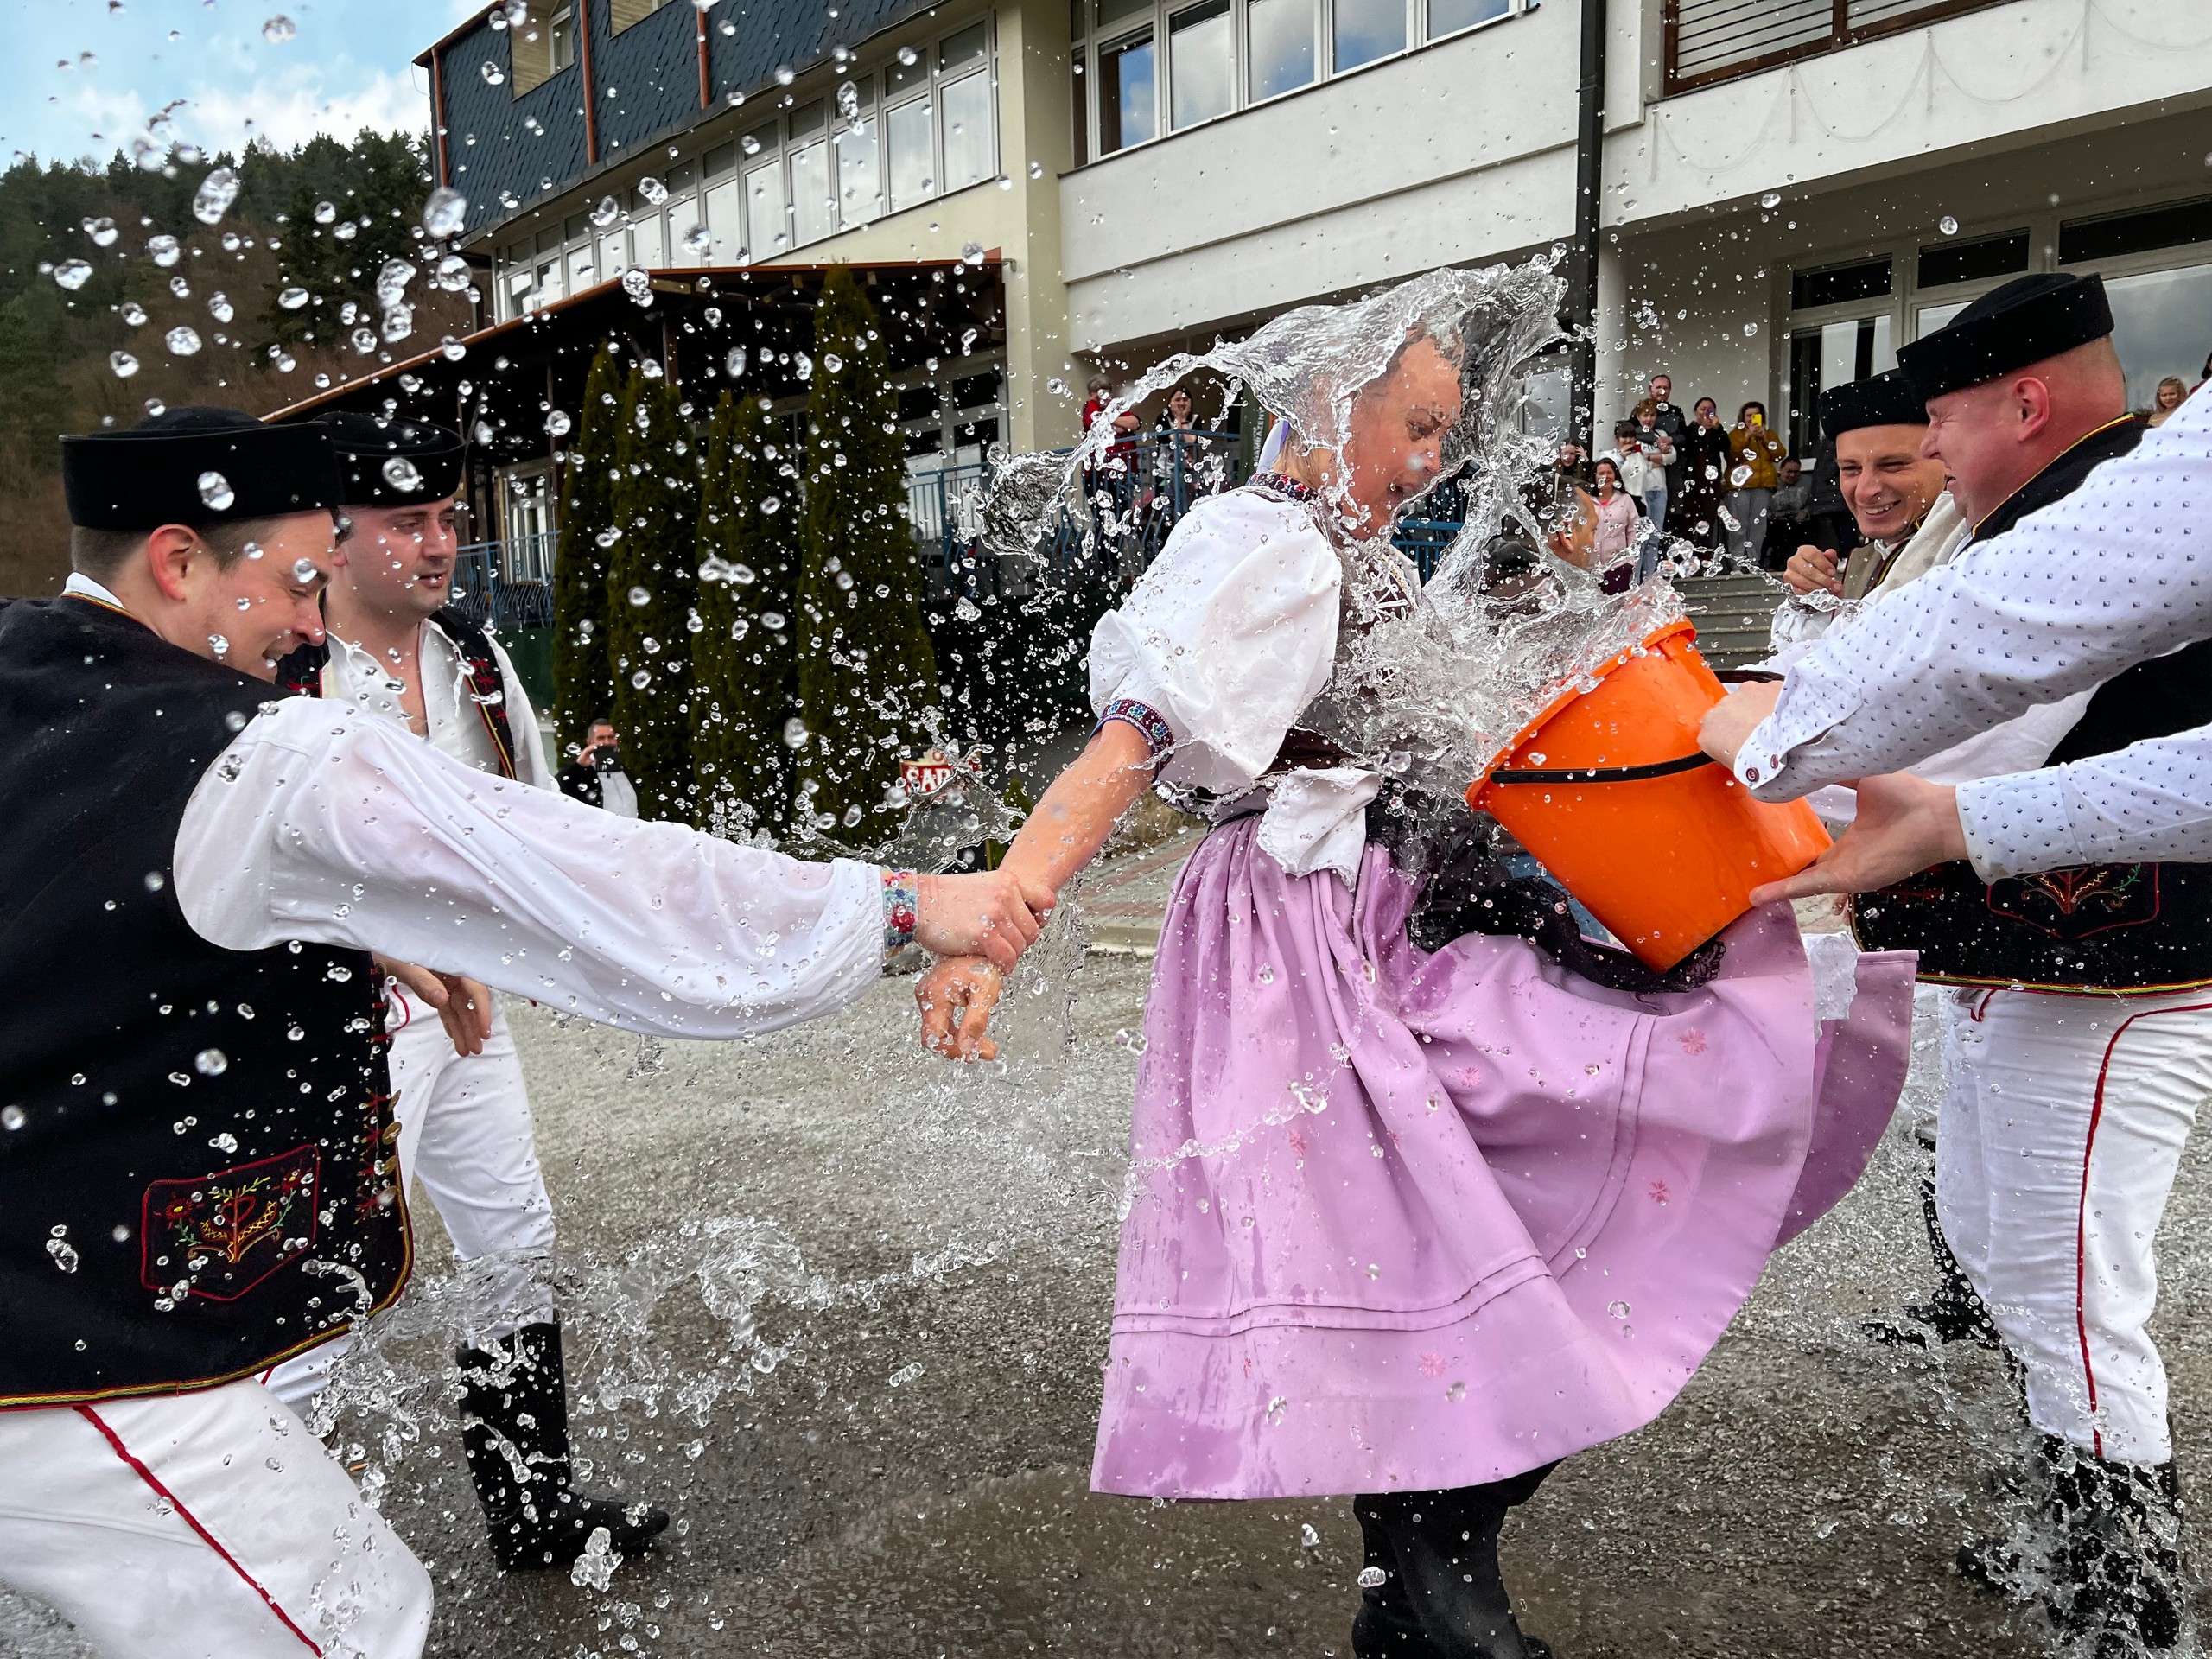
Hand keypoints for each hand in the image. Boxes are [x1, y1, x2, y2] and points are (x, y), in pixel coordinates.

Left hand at [372, 956, 493, 1057]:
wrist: (372, 942)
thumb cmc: (388, 948)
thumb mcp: (404, 963)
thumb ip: (423, 981)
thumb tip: (442, 999)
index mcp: (452, 960)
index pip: (474, 987)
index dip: (481, 1010)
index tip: (484, 1031)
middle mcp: (451, 970)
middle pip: (467, 1001)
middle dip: (472, 1025)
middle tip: (477, 1048)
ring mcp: (442, 978)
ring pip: (456, 1007)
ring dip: (462, 1028)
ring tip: (466, 1049)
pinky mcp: (432, 985)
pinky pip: (444, 1006)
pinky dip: (449, 1020)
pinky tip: (453, 1034)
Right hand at [914, 869, 1054, 971]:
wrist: (916, 902)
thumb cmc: (943, 899)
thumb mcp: (981, 886)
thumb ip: (1002, 898)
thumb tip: (1019, 923)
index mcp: (1007, 881)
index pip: (1046, 901)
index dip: (1039, 918)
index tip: (1026, 927)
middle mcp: (1006, 895)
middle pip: (1033, 930)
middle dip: (1021, 943)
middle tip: (1005, 947)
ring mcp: (996, 914)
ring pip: (1021, 946)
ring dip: (1011, 956)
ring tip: (997, 956)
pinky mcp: (984, 934)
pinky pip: (1007, 958)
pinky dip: (1004, 966)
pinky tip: (995, 965)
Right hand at [916, 956, 1004, 1060]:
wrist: (978, 943)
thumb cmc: (982, 960)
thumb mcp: (985, 990)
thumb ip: (976, 1020)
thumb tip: (967, 1047)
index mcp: (935, 995)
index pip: (935, 1037)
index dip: (954, 1050)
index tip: (976, 1052)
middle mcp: (927, 997)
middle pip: (936, 1037)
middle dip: (961, 1048)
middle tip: (986, 1051)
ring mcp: (930, 998)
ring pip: (941, 1031)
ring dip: (963, 1041)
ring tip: (986, 1046)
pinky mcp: (937, 998)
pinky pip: (945, 1022)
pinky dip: (961, 1031)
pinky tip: (976, 1034)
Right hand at [1699, 680, 1782, 768]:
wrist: (1784, 744)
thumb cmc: (1758, 756)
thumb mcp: (1733, 766)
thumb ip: (1727, 755)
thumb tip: (1735, 756)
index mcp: (1709, 729)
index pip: (1712, 732)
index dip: (1725, 738)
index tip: (1736, 744)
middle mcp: (1723, 706)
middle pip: (1728, 711)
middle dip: (1740, 720)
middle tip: (1755, 736)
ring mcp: (1745, 693)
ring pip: (1748, 698)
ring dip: (1757, 708)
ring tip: (1771, 725)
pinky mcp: (1767, 686)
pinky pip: (1770, 693)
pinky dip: (1775, 701)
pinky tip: (1784, 715)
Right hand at [1748, 773, 1966, 905]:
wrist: (1934, 817)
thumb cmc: (1905, 796)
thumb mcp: (1863, 777)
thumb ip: (1836, 772)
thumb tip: (1803, 761)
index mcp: (1850, 834)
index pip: (1817, 844)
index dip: (1794, 843)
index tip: (1768, 837)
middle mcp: (1846, 854)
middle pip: (1808, 867)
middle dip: (1784, 874)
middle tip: (1754, 873)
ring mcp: (1846, 867)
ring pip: (1804, 880)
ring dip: (1779, 888)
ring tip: (1750, 895)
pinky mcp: (1848, 876)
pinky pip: (1810, 885)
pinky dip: (1784, 890)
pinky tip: (1760, 895)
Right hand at [1783, 544, 1842, 596]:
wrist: (1812, 577)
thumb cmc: (1819, 566)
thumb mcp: (1828, 560)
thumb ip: (1830, 557)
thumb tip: (1830, 553)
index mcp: (1804, 551)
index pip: (1813, 555)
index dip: (1824, 564)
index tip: (1832, 572)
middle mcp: (1794, 561)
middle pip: (1809, 570)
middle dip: (1824, 580)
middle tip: (1834, 585)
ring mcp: (1790, 574)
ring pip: (1804, 582)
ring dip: (1818, 588)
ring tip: (1829, 590)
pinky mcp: (1789, 586)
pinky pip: (1799, 591)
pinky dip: (1811, 594)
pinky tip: (1819, 594)